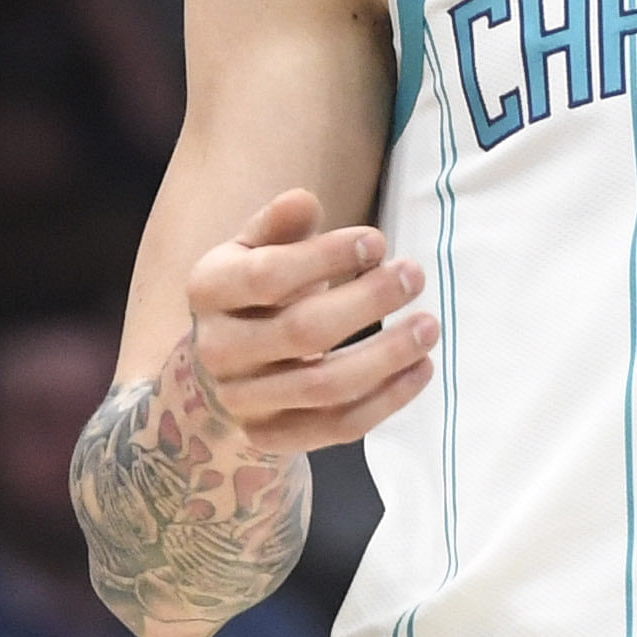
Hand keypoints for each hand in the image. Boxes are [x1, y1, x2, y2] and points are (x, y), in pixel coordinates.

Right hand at [181, 187, 440, 456]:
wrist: (224, 365)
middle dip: (368, 302)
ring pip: (324, 387)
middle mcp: (217, 350)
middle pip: (301, 332)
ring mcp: (243, 401)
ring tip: (428, 326)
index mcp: (208, 289)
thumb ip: (279, 225)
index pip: (269, 276)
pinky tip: (422, 369)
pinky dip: (388, 401)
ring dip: (387, 357)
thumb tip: (303, 200)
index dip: (327, 257)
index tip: (379, 241)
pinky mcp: (273, 437)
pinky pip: (339, 427)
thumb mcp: (254, 248)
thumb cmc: (253, 292)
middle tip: (414, 276)